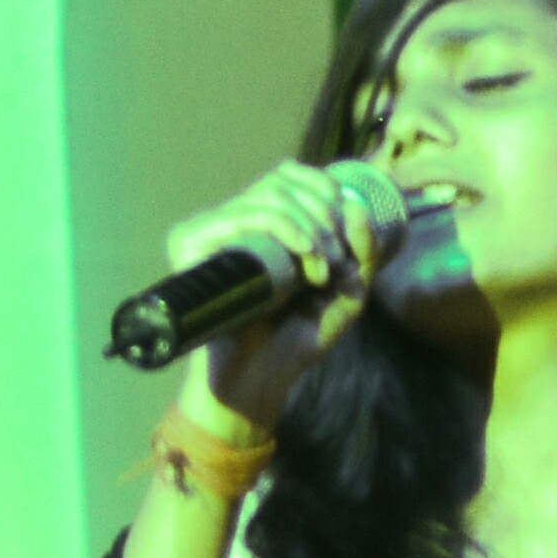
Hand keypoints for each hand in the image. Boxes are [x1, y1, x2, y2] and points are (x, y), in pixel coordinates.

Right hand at [161, 161, 383, 432]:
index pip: (289, 175)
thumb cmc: (296, 342)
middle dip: (324, 213)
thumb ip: (362, 250)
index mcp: (263, 226)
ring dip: (312, 228)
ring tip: (321, 272)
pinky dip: (288, 229)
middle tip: (335, 262)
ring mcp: (212, 232)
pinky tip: (307, 257)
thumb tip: (355, 204)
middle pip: (283, 180)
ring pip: (271, 197)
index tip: (347, 231)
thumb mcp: (346, 293)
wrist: (256, 382)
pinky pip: (248, 215)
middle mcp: (234, 222)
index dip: (324, 187)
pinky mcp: (194, 244)